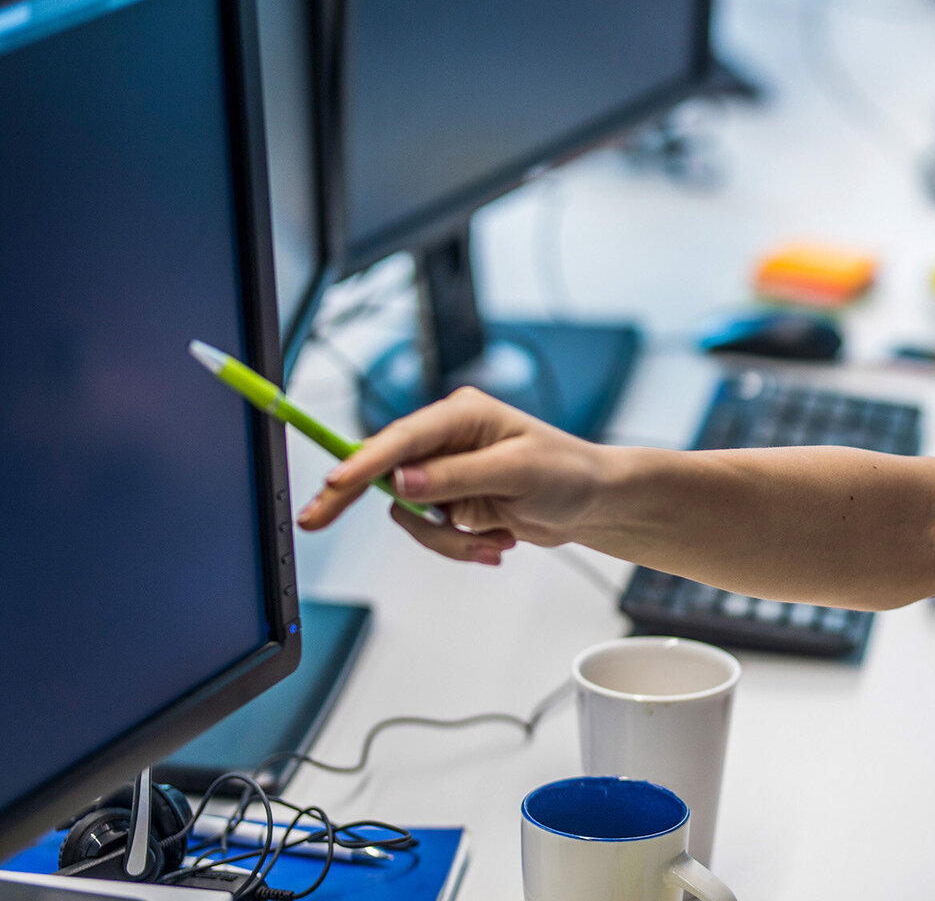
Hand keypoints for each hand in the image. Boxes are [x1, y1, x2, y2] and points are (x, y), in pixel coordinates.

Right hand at [296, 387, 608, 563]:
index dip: (363, 461)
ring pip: (408, 512)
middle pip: (383, 469)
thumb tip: (402, 481)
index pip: (400, 438)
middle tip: (314, 520)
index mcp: (461, 414)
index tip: (334, 483)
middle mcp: (447, 438)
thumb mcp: (516, 473)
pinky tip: (497, 543)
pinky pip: (431, 530)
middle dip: (359, 498)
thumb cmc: (568, 473)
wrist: (594, 502)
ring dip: (446, 538)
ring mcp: (447, 471)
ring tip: (494, 542)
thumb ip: (457, 476)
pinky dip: (459, 545)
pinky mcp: (452, 500)